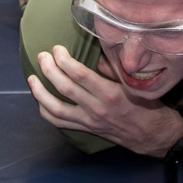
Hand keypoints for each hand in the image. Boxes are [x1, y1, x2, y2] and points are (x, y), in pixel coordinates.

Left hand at [28, 47, 182, 154]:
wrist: (151, 134)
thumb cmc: (144, 103)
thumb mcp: (132, 82)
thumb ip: (111, 67)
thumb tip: (92, 52)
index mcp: (109, 93)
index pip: (80, 74)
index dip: (64, 59)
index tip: (57, 48)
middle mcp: (96, 108)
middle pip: (65, 88)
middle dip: (49, 69)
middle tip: (42, 55)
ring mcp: (89, 121)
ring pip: (56, 109)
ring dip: (40, 93)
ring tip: (32, 78)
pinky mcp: (86, 129)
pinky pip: (60, 123)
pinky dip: (46, 112)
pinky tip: (40, 100)